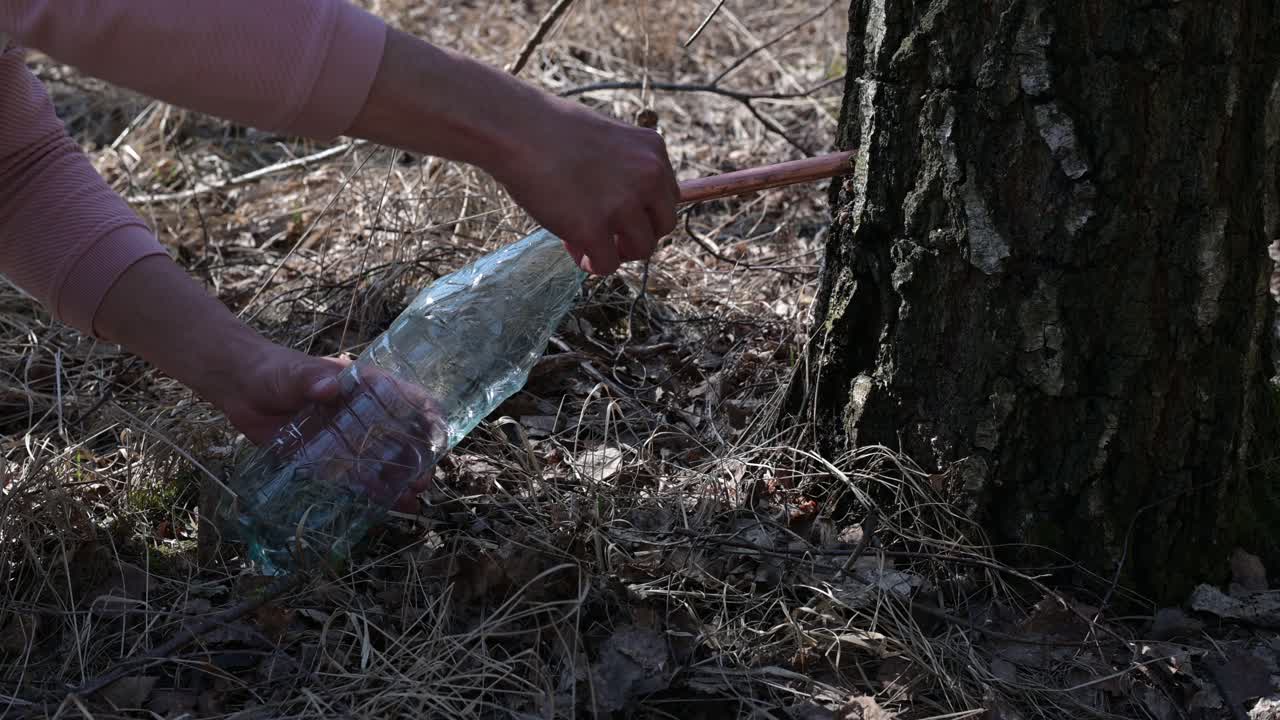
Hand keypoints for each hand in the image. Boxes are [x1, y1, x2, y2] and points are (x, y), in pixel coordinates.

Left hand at [219, 345, 444, 513]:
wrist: (241, 388)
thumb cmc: (273, 371)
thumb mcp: (294, 373)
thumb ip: (311, 379)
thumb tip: (329, 387)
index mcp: (365, 387)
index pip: (408, 399)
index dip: (428, 417)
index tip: (439, 438)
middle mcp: (363, 414)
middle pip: (402, 436)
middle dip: (418, 459)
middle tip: (421, 480)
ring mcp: (348, 437)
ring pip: (384, 461)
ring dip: (401, 480)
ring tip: (413, 501)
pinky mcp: (329, 458)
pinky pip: (356, 477)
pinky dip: (373, 492)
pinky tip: (388, 507)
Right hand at [493, 96, 679, 274]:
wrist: (515, 129)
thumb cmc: (550, 130)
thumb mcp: (607, 140)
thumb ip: (627, 170)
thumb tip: (632, 210)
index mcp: (653, 152)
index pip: (667, 198)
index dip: (642, 211)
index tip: (615, 210)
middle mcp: (648, 176)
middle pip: (662, 227)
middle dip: (635, 234)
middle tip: (605, 231)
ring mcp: (623, 204)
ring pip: (641, 250)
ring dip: (616, 251)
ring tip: (585, 238)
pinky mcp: (594, 229)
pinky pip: (608, 265)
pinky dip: (591, 263)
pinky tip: (572, 246)